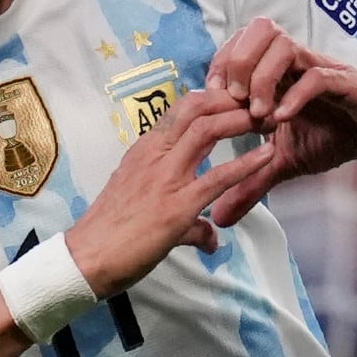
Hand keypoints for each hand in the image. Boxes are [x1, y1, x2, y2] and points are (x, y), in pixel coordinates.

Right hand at [64, 84, 265, 297]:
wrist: (88, 259)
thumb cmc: (109, 235)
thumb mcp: (143, 209)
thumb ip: (185, 218)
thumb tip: (209, 237)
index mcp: (145, 150)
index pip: (181, 109)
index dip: (212, 99)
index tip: (236, 101)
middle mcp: (154, 155)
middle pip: (196, 107)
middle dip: (230, 98)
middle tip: (258, 101)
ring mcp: (166, 178)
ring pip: (207, 129)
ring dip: (240, 119)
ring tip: (266, 118)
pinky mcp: (178, 206)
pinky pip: (219, 177)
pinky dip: (248, 163)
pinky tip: (269, 154)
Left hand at [206, 14, 356, 194]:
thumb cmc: (338, 135)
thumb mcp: (285, 163)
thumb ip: (251, 184)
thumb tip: (219, 217)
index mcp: (279, 72)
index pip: (239, 44)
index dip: (220, 66)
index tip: (211, 102)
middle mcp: (297, 63)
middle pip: (259, 30)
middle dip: (237, 62)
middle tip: (231, 102)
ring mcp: (321, 70)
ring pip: (284, 45)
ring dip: (262, 77)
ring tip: (257, 114)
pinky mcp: (347, 84)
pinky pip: (318, 78)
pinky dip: (296, 96)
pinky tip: (283, 121)